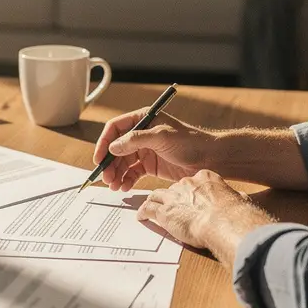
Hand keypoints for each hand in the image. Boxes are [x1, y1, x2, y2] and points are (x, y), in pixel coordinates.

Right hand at [93, 108, 219, 190]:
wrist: (209, 158)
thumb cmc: (189, 142)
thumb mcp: (162, 137)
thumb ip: (136, 140)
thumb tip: (113, 146)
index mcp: (143, 120)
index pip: (115, 128)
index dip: (104, 143)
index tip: (99, 158)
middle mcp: (141, 134)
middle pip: (116, 148)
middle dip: (109, 164)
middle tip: (106, 178)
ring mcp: (145, 150)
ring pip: (123, 162)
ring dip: (116, 174)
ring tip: (114, 186)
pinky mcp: (150, 165)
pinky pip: (133, 172)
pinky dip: (127, 180)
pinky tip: (125, 187)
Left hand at [136, 170, 268, 251]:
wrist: (223, 221)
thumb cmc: (234, 213)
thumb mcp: (238, 200)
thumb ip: (235, 198)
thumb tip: (242, 201)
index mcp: (205, 178)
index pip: (193, 182)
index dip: (190, 191)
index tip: (190, 197)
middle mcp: (187, 183)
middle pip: (174, 188)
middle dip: (172, 197)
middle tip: (171, 205)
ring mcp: (173, 196)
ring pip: (157, 195)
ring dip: (154, 201)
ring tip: (150, 206)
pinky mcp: (163, 211)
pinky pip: (148, 208)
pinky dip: (144, 211)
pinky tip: (141, 216)